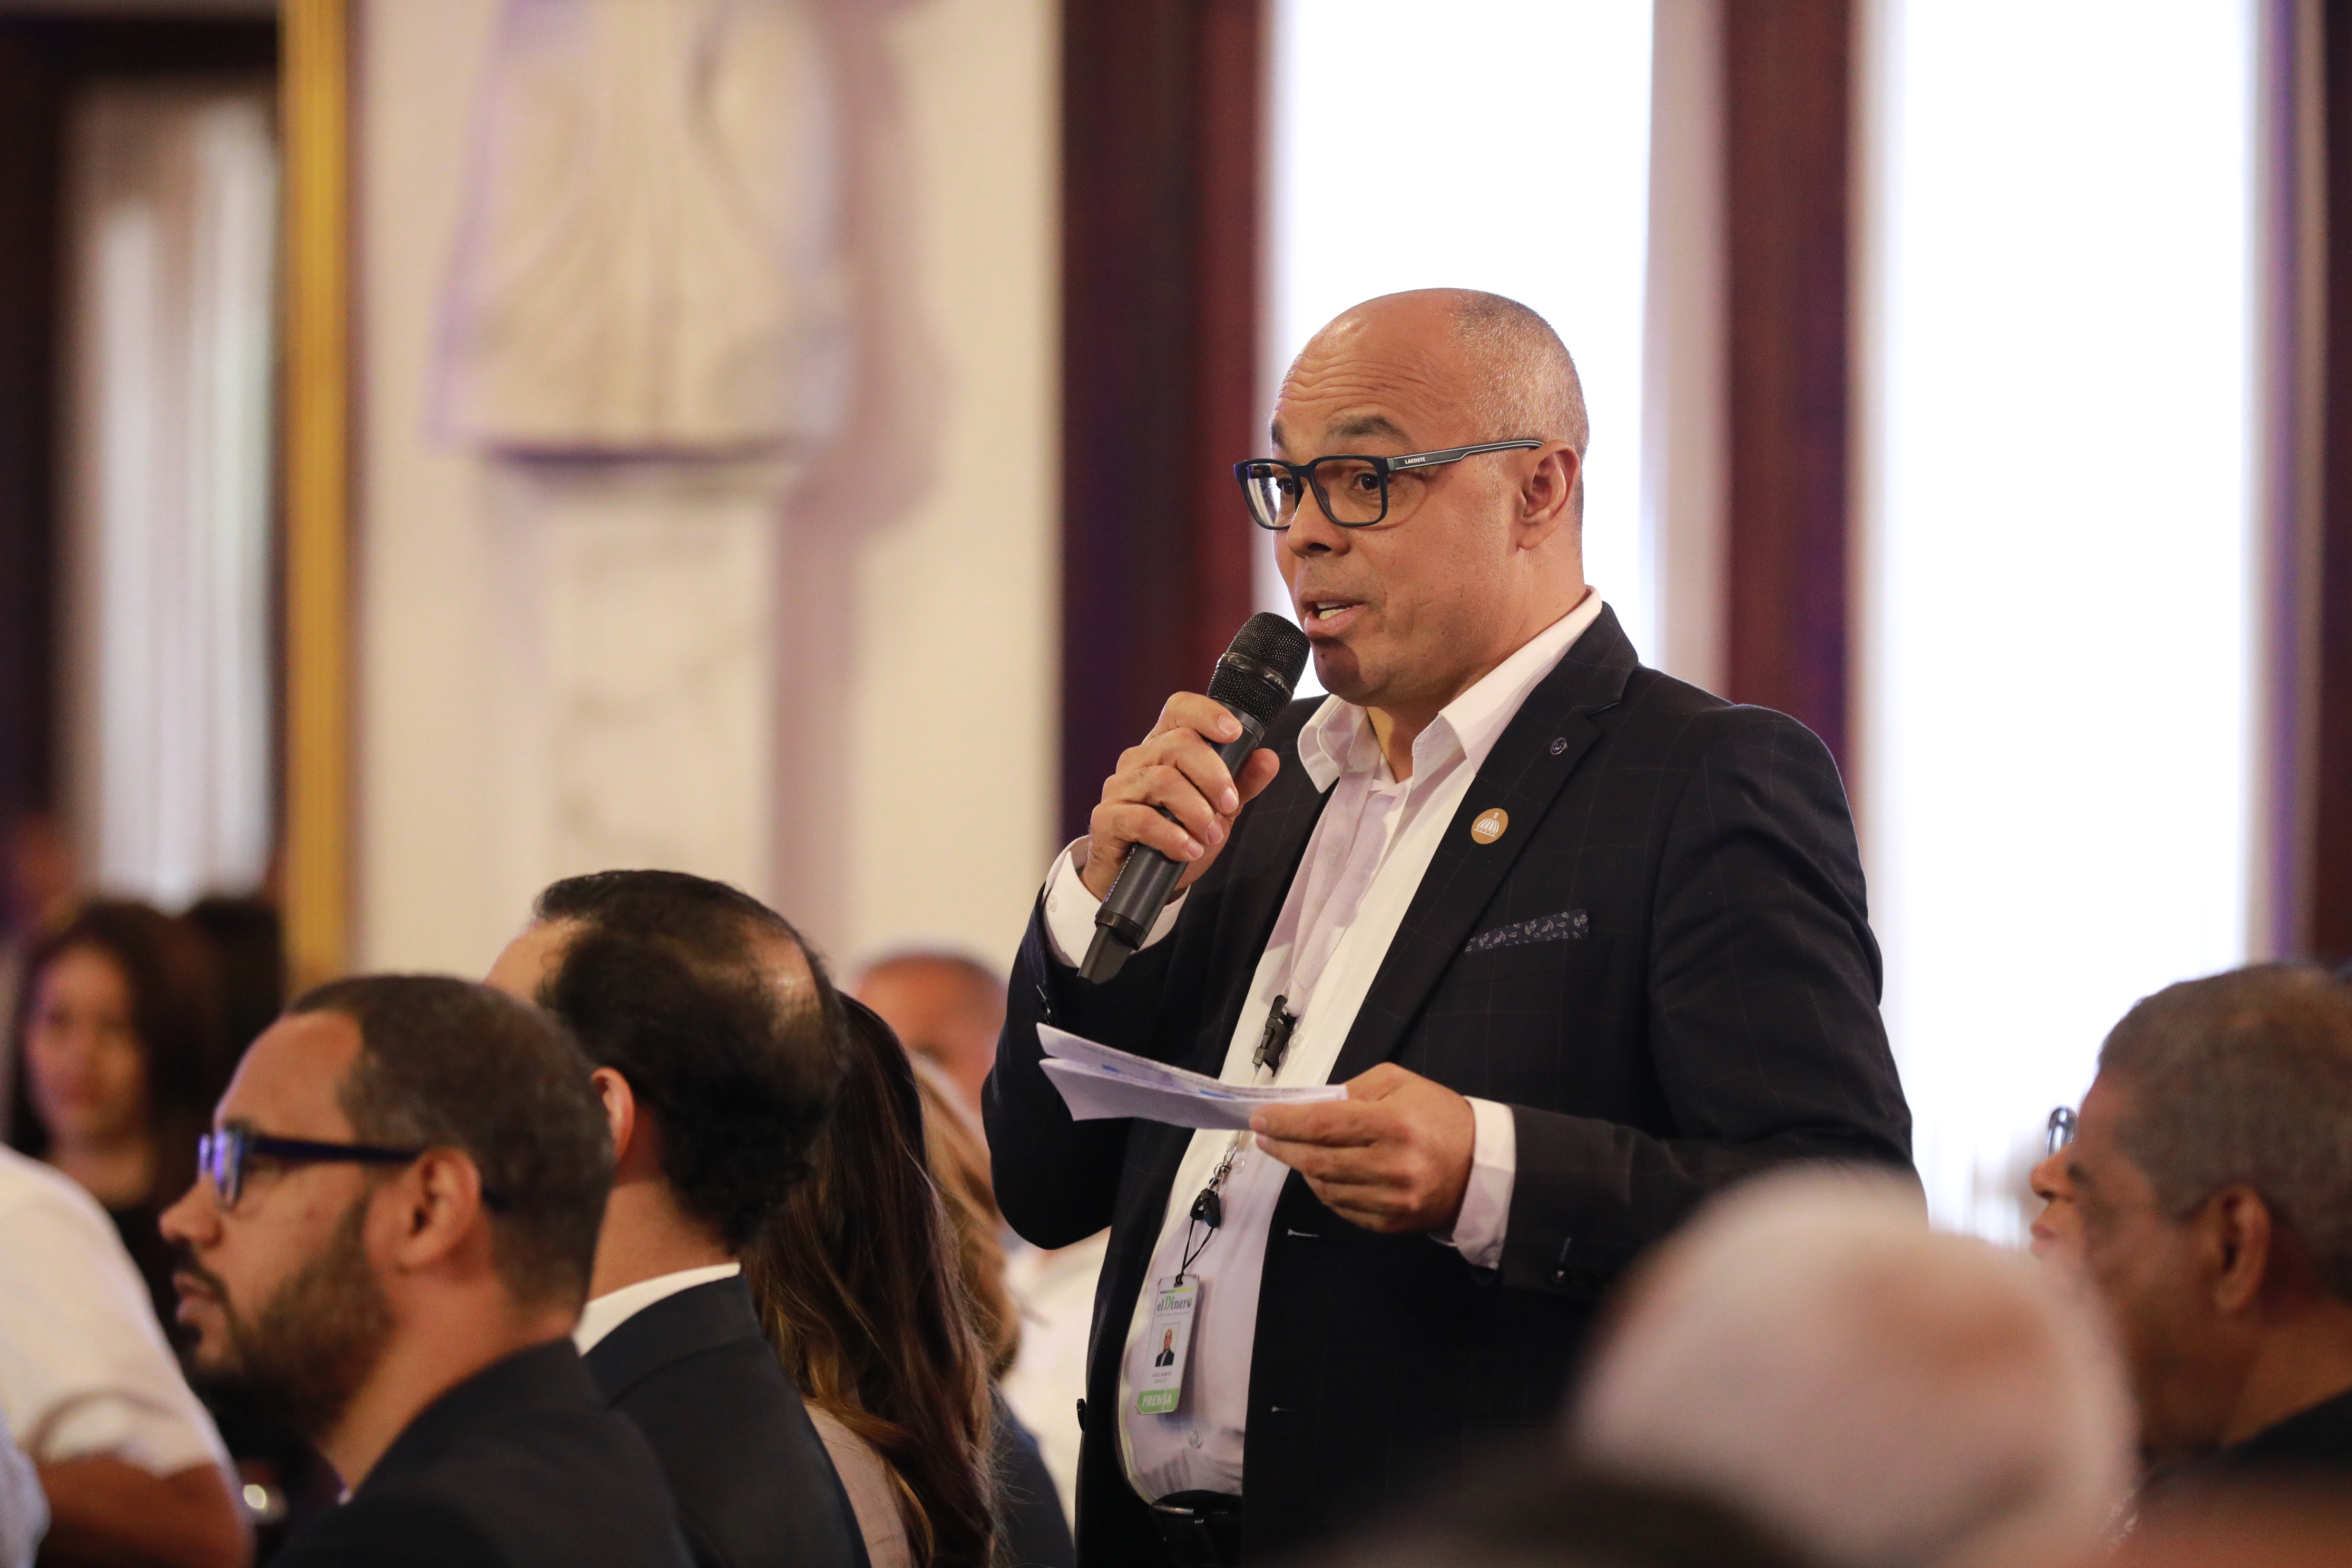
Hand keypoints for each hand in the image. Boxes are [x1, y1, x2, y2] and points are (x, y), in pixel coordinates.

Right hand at [1080, 693, 1282, 900]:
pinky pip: (1141, 819)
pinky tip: (1188, 849)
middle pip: (1178, 744)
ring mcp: (1119, 787)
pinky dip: (1172, 836)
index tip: (1234, 733)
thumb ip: (1242, 783)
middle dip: (1214, 776)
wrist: (1142, 876)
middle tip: (1229, 806)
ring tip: (1210, 835)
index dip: (1207, 713)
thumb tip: (1268, 759)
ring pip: (1163, 781)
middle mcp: (1139, 759)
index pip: (1180, 709)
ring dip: (1197, 812)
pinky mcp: (1106, 818)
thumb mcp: (1218, 809)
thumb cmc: (1176, 833)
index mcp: (1164, 747)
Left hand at [1249, 1064, 1475, 1233]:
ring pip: (1324, 1188)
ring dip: (1302, 1169)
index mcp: (1394, 1124)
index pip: (1323, 1124)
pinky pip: (1341, 1209)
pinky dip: (1325, 1190)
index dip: (1285, 1122)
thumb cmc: (1438, 1116)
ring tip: (1296, 1151)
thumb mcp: (1400, 1083)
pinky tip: (1323, 1174)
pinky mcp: (1391, 1224)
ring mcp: (1392, 1201)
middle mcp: (1392, 1166)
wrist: (1482, 1166)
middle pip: (1317, 1161)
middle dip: (1283, 1147)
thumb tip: (1307, 1106)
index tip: (1260, 1119)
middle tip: (1264, 1136)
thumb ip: (1352, 1091)